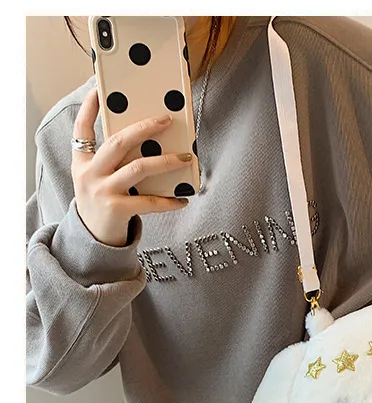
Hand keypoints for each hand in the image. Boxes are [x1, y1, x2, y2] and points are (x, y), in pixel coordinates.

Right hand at [72, 87, 193, 245]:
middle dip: (144, 128)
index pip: (82, 129)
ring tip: (186, 158)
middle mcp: (90, 174)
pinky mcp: (117, 209)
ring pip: (138, 168)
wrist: (93, 238)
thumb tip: (147, 143)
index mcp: (83, 162)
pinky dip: (168, 201)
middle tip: (166, 120)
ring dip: (165, 161)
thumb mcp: (97, 179)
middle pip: (118, 143)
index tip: (98, 90)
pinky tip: (182, 200)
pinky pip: (149, 202)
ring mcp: (103, 191)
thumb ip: (112, 162)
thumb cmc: (101, 203)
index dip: (89, 108)